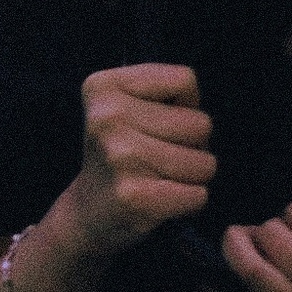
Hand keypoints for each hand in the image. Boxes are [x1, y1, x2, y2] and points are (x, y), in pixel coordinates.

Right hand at [64, 63, 214, 258]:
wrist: (87, 212)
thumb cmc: (121, 152)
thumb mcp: (127, 104)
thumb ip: (167, 92)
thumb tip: (201, 116)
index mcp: (104, 86)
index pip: (185, 79)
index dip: (185, 105)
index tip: (158, 123)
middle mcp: (107, 117)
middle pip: (200, 123)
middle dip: (193, 144)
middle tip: (162, 157)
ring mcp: (120, 156)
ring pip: (204, 162)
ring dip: (193, 175)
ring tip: (163, 177)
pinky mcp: (134, 196)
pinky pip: (198, 195)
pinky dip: (190, 202)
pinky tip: (163, 199)